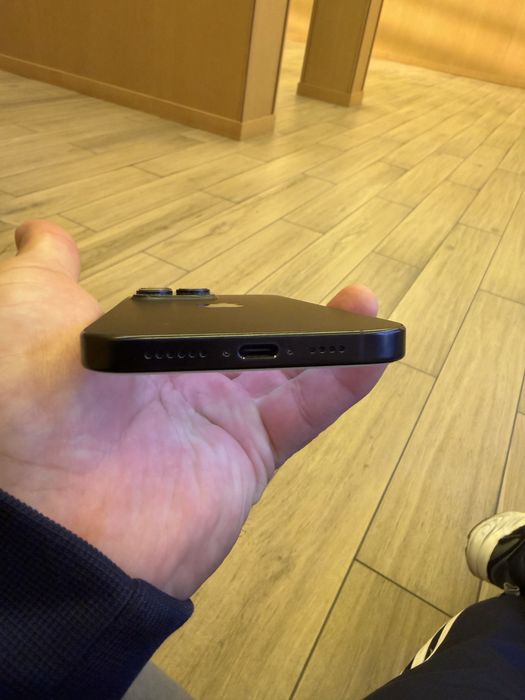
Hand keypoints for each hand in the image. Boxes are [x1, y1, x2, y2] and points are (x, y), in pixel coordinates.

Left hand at [0, 220, 385, 598]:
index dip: (223, 308)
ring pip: (287, 374)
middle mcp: (180, 389)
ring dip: (328, 341)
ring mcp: (217, 423)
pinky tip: (372, 349)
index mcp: (136, 355)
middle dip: (286, 324)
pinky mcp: (249, 456)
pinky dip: (342, 383)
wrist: (53, 514)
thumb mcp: (25, 313)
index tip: (244, 287)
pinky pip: (305, 413)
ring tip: (363, 305)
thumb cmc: (30, 406)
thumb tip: (47, 235)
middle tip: (317, 297)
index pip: (191, 325)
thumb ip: (46, 274)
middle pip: (249, 350)